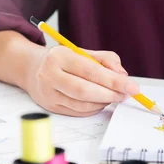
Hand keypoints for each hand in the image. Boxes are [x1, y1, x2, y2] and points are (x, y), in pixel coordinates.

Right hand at [24, 46, 139, 116]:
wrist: (31, 69)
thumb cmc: (62, 60)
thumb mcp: (82, 52)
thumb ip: (106, 60)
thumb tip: (122, 76)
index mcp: (59, 57)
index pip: (91, 71)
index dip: (114, 81)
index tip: (132, 87)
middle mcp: (50, 75)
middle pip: (84, 91)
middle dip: (110, 94)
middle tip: (125, 94)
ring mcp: (48, 94)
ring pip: (82, 105)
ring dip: (103, 103)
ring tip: (112, 96)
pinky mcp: (50, 107)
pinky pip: (78, 112)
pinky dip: (94, 109)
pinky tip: (99, 101)